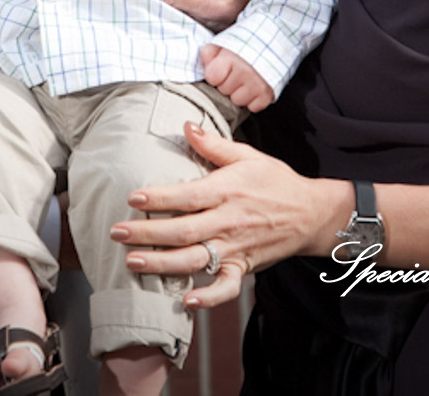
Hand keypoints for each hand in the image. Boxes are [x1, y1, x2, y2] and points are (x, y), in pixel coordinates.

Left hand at [109, 122, 346, 308]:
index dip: (159, 198)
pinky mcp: (243, 267)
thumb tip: (186, 125)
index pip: (187, 196)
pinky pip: (225, 288)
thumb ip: (214, 145)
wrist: (311, 213)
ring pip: (194, 259)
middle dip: (147, 233)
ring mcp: (235, 247)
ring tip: (133, 262)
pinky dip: (208, 297)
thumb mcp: (248, 156)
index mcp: (226, 190)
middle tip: (117, 232)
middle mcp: (228, 221)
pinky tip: (187, 301)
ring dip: (162, 263)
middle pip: (183, 230)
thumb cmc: (275, 181)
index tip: (133, 198)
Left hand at [201, 44, 272, 111]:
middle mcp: (244, 72)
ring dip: (240, 93)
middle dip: (228, 82)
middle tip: (237, 72)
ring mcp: (257, 85)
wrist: (274, 43)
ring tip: (246, 80)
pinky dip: (254, 100)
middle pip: (224, 90)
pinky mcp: (267, 95)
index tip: (223, 69)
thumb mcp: (224, 43)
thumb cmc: (246, 45)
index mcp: (231, 58)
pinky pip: (253, 107)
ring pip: (237, 101)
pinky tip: (255, 88)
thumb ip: (209, 52)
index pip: (212, 78)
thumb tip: (205, 64)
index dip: (216, 74)